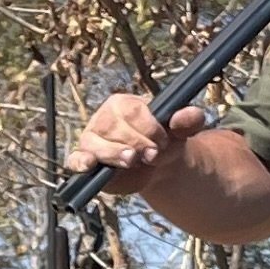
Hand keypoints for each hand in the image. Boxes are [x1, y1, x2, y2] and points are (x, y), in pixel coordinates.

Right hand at [68, 93, 216, 186]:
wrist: (156, 163)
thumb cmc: (163, 139)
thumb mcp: (179, 129)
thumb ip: (188, 121)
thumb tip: (194, 114)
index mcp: (123, 103)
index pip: (131, 111)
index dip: (148, 128)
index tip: (163, 142)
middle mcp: (103, 119)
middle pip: (114, 128)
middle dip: (136, 144)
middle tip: (153, 155)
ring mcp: (92, 139)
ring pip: (96, 144)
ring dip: (115, 154)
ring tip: (131, 161)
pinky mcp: (87, 160)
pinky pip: (75, 159)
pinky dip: (79, 162)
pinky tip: (89, 165)